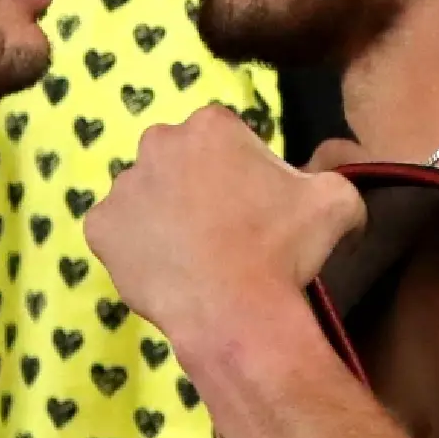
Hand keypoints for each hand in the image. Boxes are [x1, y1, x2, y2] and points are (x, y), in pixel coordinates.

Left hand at [84, 105, 365, 343]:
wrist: (236, 312)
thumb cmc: (285, 251)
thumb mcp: (338, 200)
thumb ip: (335, 175)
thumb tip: (328, 187)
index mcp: (210, 125)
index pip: (225, 136)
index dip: (242, 168)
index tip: (253, 204)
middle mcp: (157, 143)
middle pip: (180, 160)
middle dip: (197, 185)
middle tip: (224, 229)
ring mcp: (123, 186)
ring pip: (147, 195)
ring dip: (165, 215)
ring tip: (195, 255)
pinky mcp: (100, 227)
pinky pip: (118, 233)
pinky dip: (136, 247)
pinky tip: (166, 269)